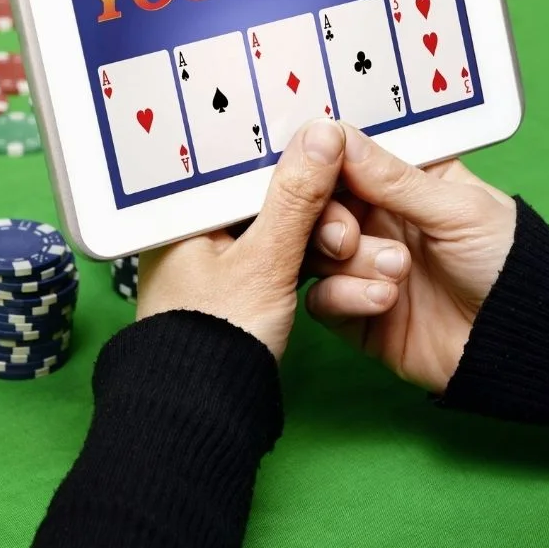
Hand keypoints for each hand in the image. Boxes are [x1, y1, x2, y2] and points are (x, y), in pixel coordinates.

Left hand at [135, 119, 345, 360]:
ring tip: (362, 253)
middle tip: (349, 231)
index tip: (336, 149)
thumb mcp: (265, 260)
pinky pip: (284, 256)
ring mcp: (220, 261)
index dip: (293, 155)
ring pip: (283, 229)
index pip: (245, 162)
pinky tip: (347, 259)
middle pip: (270, 196)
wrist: (201, 414)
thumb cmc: (217, 336)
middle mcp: (199, 230)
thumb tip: (323, 132)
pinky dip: (313, 259)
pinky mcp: (240, 288)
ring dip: (324, 239)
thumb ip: (296, 198)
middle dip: (319, 209)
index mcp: (186, 212)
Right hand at [305, 125, 516, 393]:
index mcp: (401, 183)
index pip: (344, 162)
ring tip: (398, 272)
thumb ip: (392, 177)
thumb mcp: (456, 208)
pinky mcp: (356, 314)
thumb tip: (333, 133)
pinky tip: (385, 300)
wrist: (520, 337)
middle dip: (328, 220)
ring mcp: (363, 267)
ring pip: (316, 253)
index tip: (315, 167)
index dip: (324, 164)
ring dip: (350, 262)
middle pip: (318, 209)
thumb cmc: (505, 260)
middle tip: (349, 236)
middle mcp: (376, 221)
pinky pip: (322, 300)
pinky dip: (345, 297)